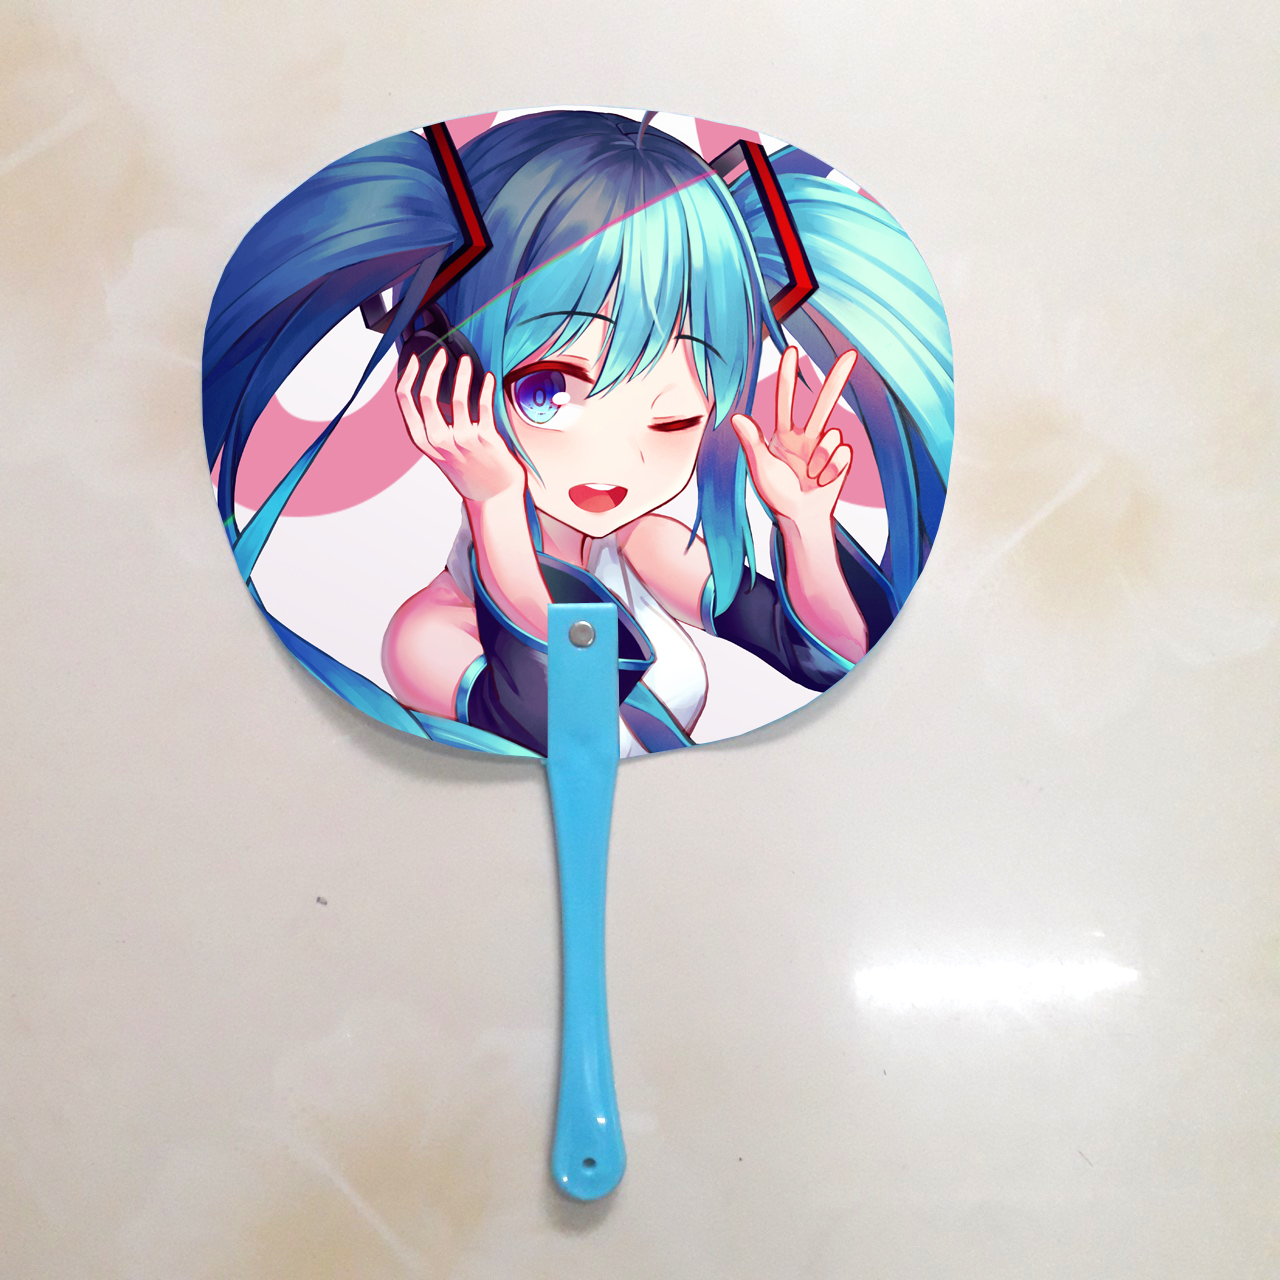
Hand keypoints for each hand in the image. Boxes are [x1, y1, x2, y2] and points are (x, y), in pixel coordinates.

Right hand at [395, 350, 525, 504]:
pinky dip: (486, 387)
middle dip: (432, 368)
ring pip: (455, 397)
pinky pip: (483, 405)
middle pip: (425, 396)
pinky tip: (488, 378)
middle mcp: (439, 440)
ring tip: (466, 360)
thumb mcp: (439, 451)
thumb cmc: (467, 469)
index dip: (408, 375)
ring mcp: (462, 440)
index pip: (405, 401)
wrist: (492, 495)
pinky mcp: (485, 439)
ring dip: (461, 374)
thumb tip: (429, 390)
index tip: (415, 359)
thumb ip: (432, 426)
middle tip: (442, 354)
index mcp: (423, 440)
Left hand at [730, 345, 856, 530]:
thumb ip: (752, 442)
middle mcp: (807, 436)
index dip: (789, 376)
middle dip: (837, 378)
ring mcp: (825, 447)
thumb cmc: (777, 494)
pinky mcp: (841, 459)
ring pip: (832, 434)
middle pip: (824, 402)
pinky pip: (843, 451)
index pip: (786, 400)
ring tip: (810, 477)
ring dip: (821, 459)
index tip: (791, 351)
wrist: (801, 518)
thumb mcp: (761, 469)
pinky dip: (832, 468)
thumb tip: (737, 417)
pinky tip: (823, 481)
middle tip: (850, 354)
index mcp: (784, 434)